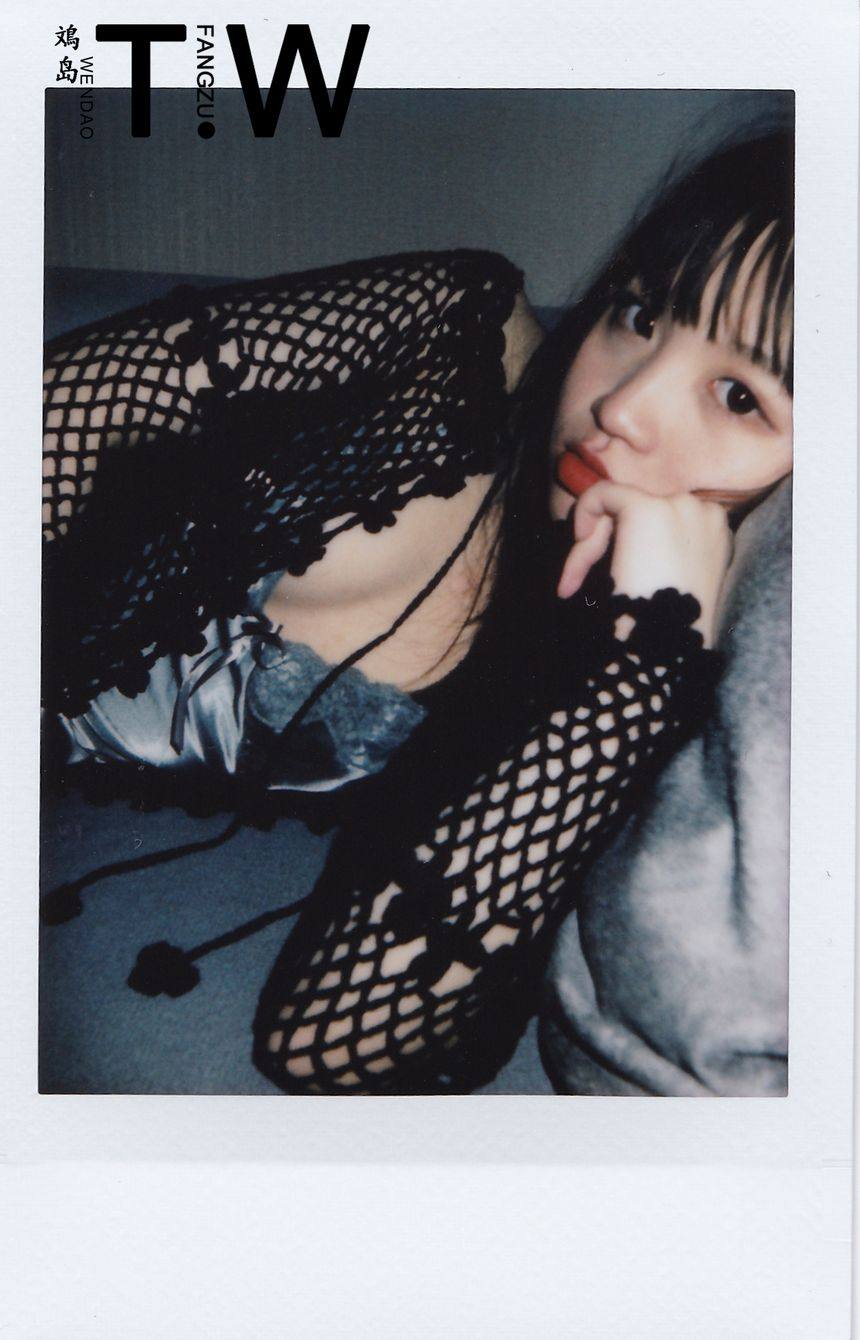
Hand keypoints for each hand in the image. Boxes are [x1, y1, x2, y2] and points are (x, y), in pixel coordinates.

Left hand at [557, 482, 732, 646]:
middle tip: (577, 585)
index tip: (605, 582)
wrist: (663, 649)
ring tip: (574, 582)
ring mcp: (679, 507)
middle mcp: (705, 513)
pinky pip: (602, 493)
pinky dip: (583, 514)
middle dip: (605, 544)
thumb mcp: (671, 586)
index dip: (627, 547)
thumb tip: (628, 546)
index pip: (664, 523)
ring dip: (591, 544)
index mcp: (716, 535)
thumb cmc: (664, 631)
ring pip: (619, 505)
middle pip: (641, 513)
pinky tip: (578, 546)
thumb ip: (661, 557)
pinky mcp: (647, 509)